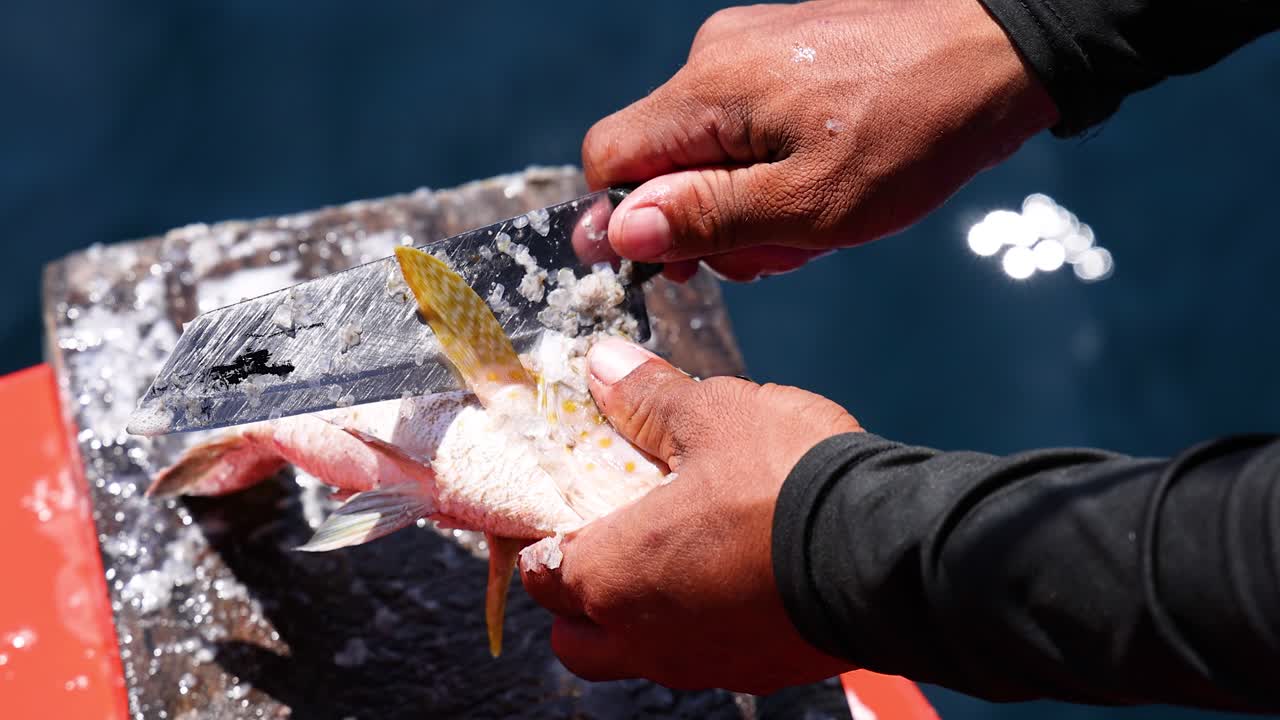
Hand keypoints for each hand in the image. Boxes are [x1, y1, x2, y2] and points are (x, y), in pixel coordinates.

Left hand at [519, 338, 862, 693]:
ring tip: (676, 559)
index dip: (545, 538)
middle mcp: (645, 636)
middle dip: (578, 599)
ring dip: (637, 618)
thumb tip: (602, 364)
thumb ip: (648, 396)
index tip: (566, 508)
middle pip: (576, 637)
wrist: (888, 554)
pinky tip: (734, 578)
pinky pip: (705, 659)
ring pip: (636, 656)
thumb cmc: (785, 482)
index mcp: (614, 574)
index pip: (542, 573)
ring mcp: (702, 664)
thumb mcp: (713, 415)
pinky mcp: (759, 674)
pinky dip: (700, 628)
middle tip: (611, 543)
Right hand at [585, 0, 1057, 281]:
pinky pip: (746, 121)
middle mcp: (715, 56)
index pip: (609, 160)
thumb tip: (618, 232)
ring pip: (707, 147)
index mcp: (708, 91)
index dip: (627, 221)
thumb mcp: (809, 204)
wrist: (999, 54)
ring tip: (819, 217)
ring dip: (747, 199)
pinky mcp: (785, 49)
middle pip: (660, 160)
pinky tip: (828, 178)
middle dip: (707, 220)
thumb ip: (706, 218)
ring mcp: (751, 46)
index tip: (678, 264)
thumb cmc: (914, 133)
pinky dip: (772, 164)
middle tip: (778, 250)